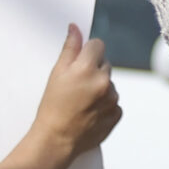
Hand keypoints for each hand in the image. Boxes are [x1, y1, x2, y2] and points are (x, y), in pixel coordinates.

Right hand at [30, 25, 121, 160]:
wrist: (56, 140)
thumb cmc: (52, 107)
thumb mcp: (56, 73)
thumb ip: (70, 48)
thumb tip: (75, 28)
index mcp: (88, 68)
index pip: (97, 45)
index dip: (87, 52)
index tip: (79, 62)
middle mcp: (104, 82)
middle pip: (104, 63)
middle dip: (93, 69)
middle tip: (76, 85)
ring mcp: (112, 99)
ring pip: (109, 83)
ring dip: (99, 87)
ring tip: (81, 101)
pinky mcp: (116, 114)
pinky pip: (114, 101)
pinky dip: (104, 104)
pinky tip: (89, 111)